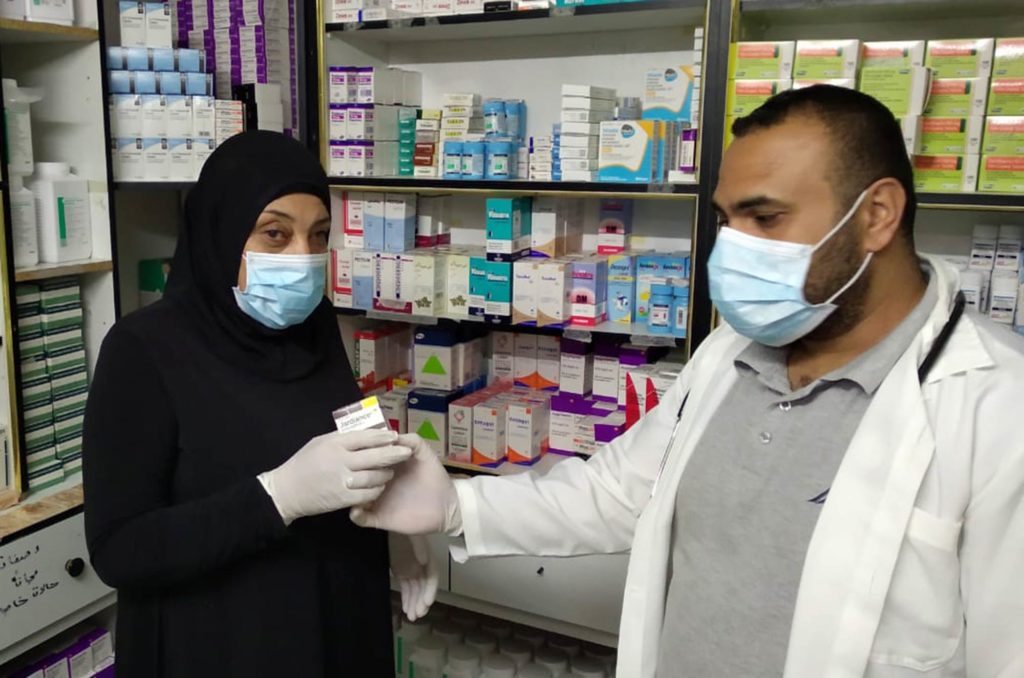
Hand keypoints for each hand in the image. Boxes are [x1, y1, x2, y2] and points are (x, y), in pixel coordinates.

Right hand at [259, 429, 411, 524]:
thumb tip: (367, 433)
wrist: (286, 491)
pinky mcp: (343, 499)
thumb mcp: (320, 442)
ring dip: (385, 473)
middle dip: (394, 454)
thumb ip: (342, 438)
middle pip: (375, 456)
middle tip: (406, 452)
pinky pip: (368, 494)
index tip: (395, 436)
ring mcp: (342, 481)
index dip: (383, 436)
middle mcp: (340, 461)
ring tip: (390, 470)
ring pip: (374, 476)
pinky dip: (376, 489)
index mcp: (334, 444)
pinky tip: (379, 486)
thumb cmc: (304, 463)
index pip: (365, 437)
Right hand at [350, 433, 460, 535]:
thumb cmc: (434, 477)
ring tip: (355, 489)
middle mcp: (376, 481)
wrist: (446, 505)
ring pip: (352, 496)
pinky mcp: (379, 517)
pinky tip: (359, 509)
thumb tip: (390, 435)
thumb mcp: (424, 453)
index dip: (358, 453)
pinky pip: (360, 518)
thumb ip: (410, 441)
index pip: (363, 457)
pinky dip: (356, 514)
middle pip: (353, 476)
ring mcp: (376, 499)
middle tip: (354, 470)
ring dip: (350, 492)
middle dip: (350, 472)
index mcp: (384, 465)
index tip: (356, 450)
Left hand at [389, 533, 437, 621]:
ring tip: (412, 617)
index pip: (432, 574)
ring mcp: (411, 567)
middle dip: (422, 600)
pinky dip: (407, 598)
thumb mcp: (410, 533)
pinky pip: (407, 587)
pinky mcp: (401, 569)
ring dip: (415, 602)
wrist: (383, 517)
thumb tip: (424, 561)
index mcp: (424, 553)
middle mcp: (420, 562)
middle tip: (418, 614)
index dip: (431, 589)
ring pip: (416, 588)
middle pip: (424, 584)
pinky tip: (406, 609)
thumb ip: (417, 546)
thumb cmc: (399, 526)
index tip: (427, 602)